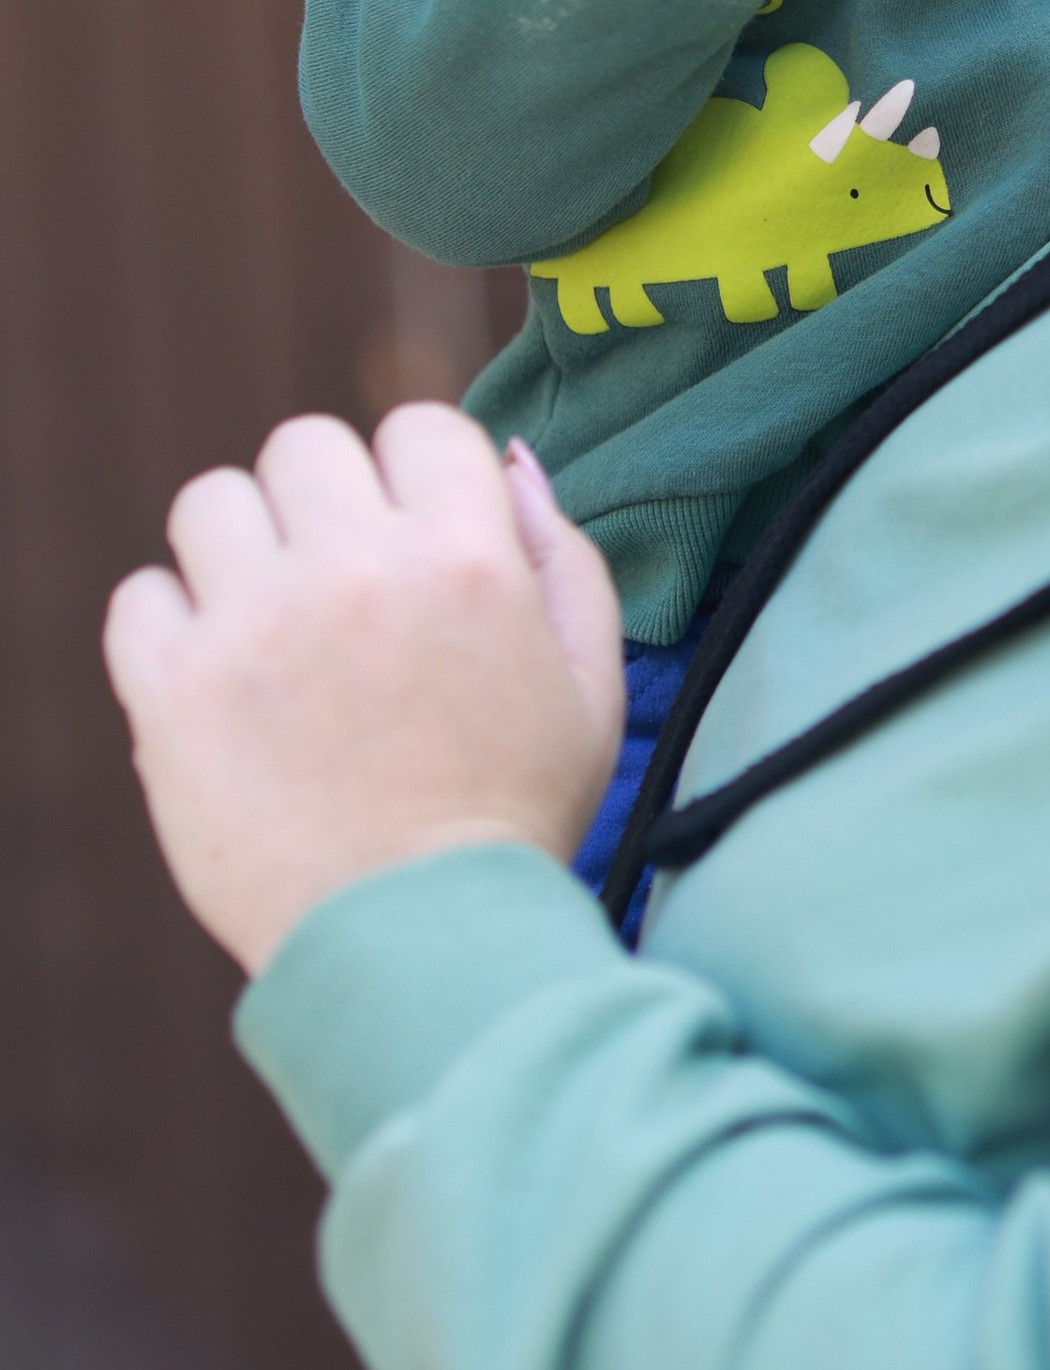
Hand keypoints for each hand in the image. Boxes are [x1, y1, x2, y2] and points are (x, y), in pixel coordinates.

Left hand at [102, 407, 625, 978]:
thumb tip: (510, 460)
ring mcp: (255, 628)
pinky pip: (138, 599)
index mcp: (466, 556)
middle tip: (339, 582)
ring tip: (269, 622)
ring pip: (211, 502)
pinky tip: (217, 677)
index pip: (419, 425)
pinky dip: (169, 628)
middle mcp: (356, 570)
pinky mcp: (174, 695)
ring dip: (240, 548)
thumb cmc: (512, 815)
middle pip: (305, 446)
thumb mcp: (592, 682)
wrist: (418, 944)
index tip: (416, 537)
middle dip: (325, 502)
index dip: (421, 477)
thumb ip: (564, 552)